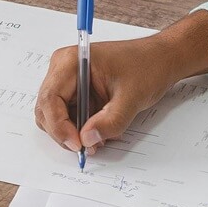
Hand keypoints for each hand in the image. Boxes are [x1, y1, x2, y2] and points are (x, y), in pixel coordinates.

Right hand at [33, 11, 207, 154]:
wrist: (161, 59)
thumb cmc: (147, 67)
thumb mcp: (131, 97)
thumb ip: (110, 121)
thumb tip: (86, 140)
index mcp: (70, 62)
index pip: (49, 98)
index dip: (59, 125)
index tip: (77, 144)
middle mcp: (63, 69)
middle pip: (47, 109)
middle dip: (63, 132)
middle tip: (86, 147)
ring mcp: (68, 81)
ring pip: (55, 116)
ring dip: (71, 133)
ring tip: (96, 141)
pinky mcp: (76, 91)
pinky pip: (68, 115)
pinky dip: (79, 129)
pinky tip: (98, 132)